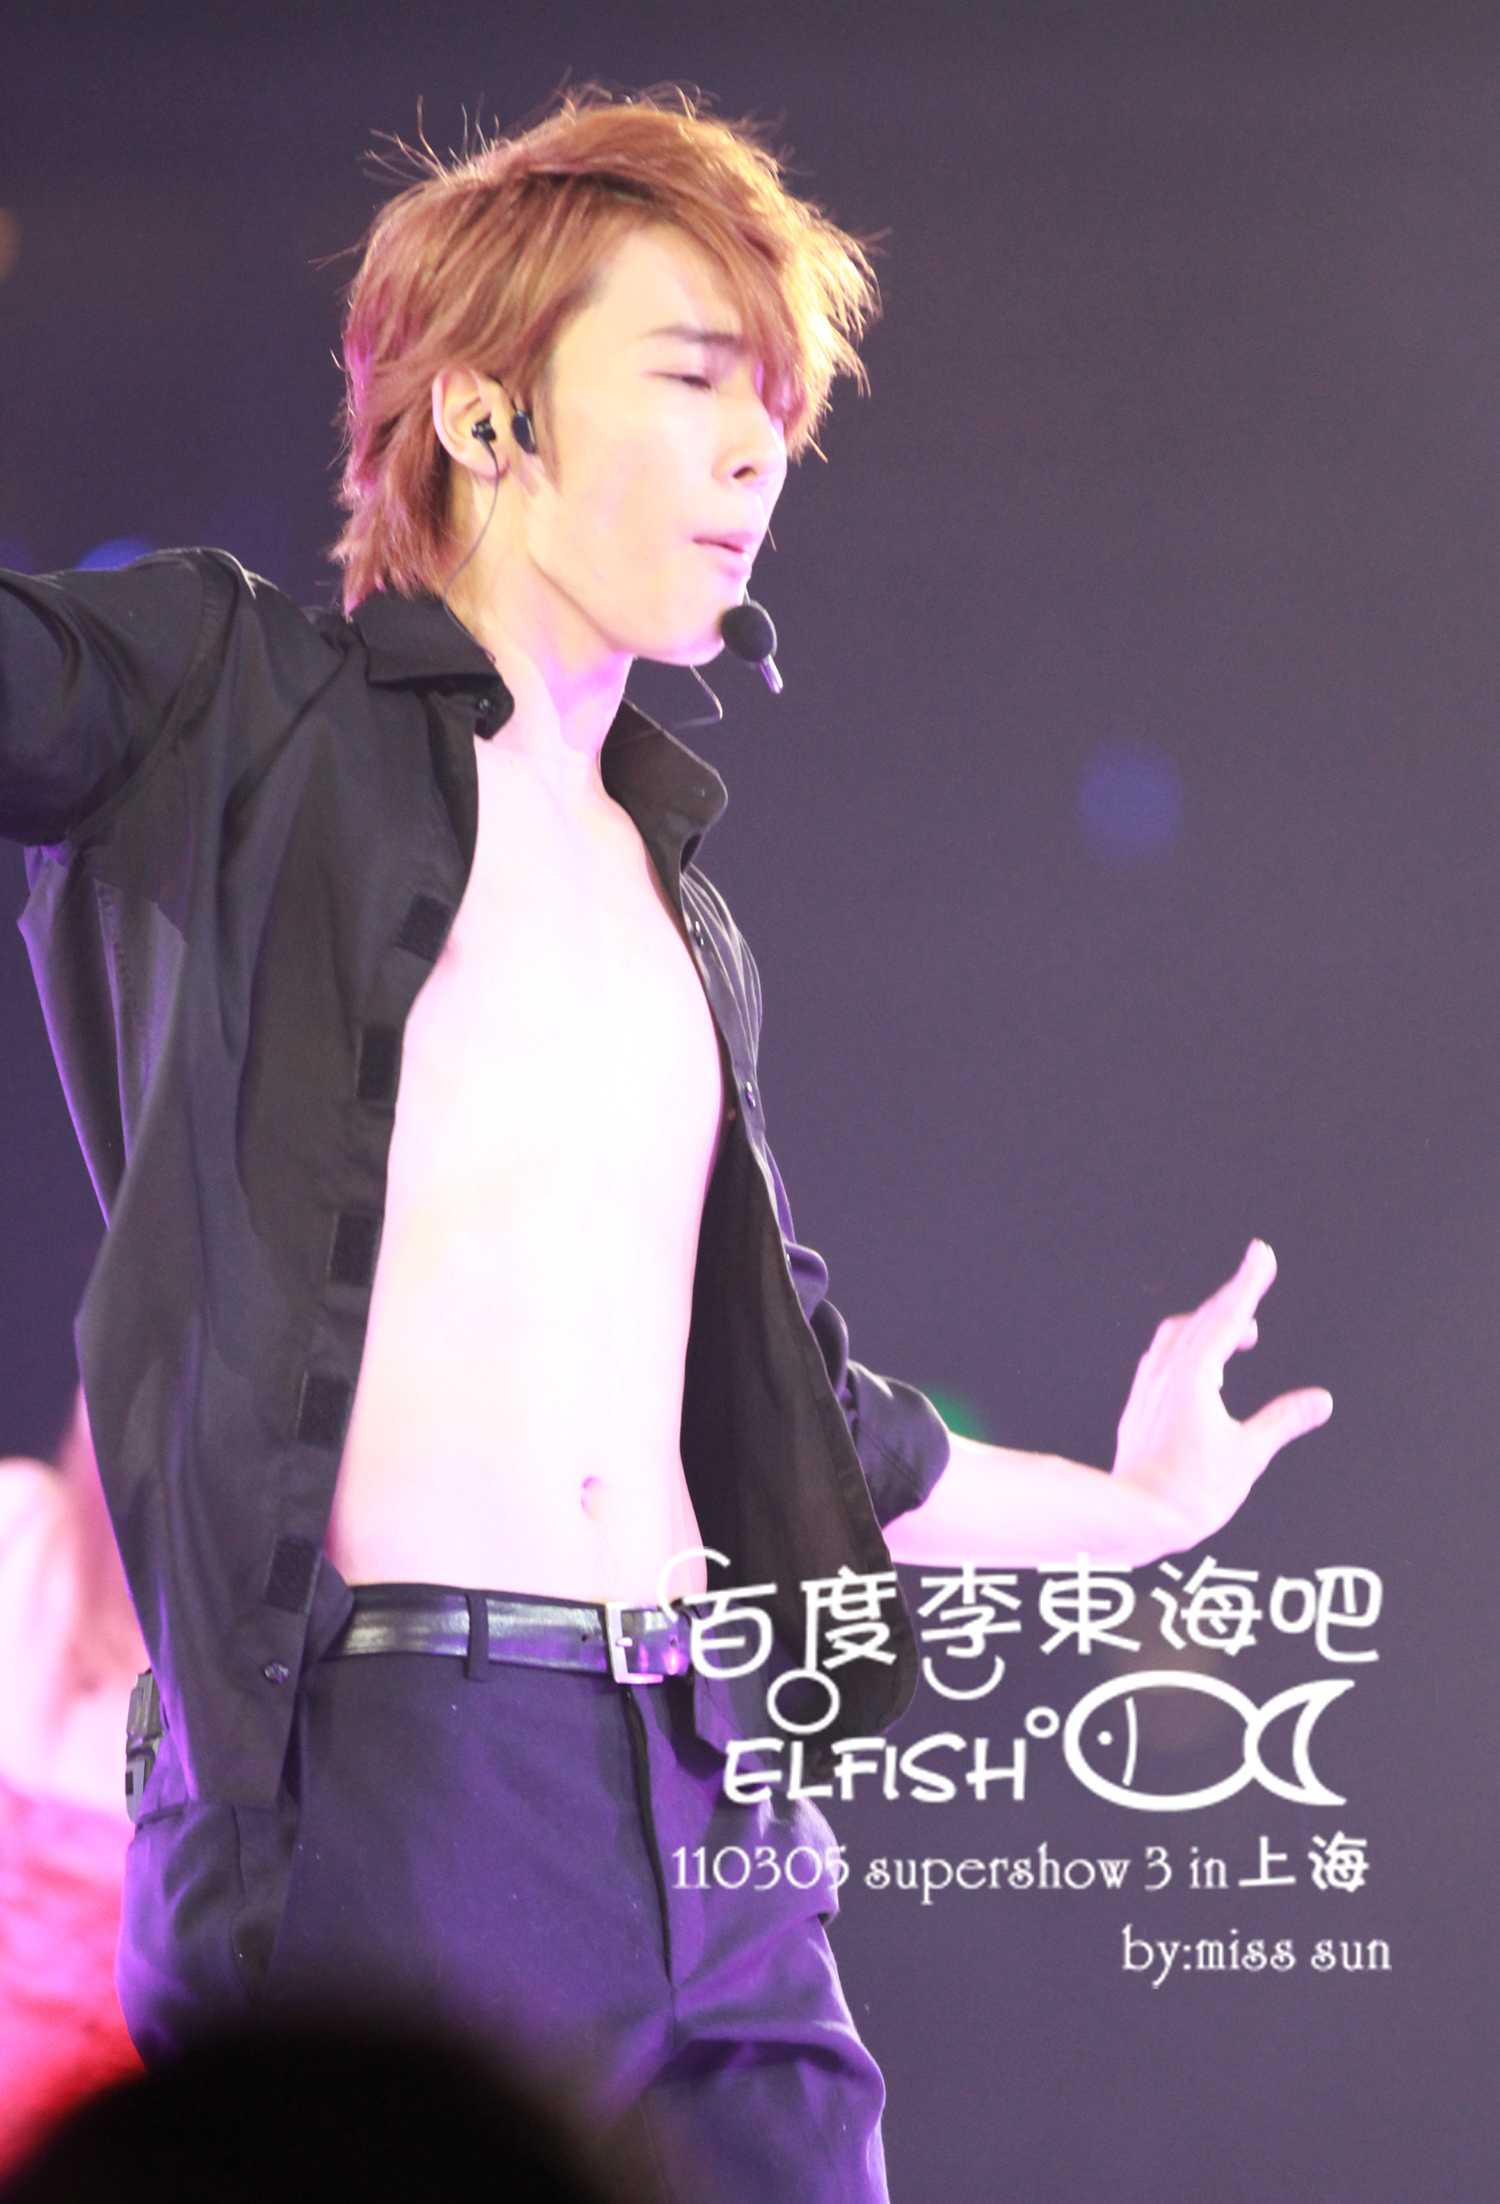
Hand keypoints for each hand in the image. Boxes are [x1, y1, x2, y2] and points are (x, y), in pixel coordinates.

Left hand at [1110, 1240, 1331, 1550]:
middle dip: (1235, 1297)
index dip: (1249, 1283)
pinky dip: (1191, 1348)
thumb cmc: (1188, 1492)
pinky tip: (1202, 1368)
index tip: (1261, 1253)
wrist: (1134, 1515)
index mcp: (1195, 1375)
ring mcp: (1149, 1385)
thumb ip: (1284, 1421)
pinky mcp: (1141, 1403)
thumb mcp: (1249, 1454)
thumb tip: (1320, 1400)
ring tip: (1242, 1334)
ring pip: (1179, 1335)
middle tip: (1257, 1278)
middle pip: (1204, 1319)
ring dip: (1211, 1324)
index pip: (1229, 1316)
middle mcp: (1166, 1371)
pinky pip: (1165, 1357)